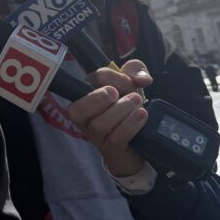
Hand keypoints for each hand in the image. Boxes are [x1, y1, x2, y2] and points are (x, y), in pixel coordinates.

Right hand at [68, 61, 152, 176]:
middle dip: (100, 98)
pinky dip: (130, 125)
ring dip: (121, 111)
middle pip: (78, 109)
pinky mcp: (110, 149)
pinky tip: (141, 116)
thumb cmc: (128, 108)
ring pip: (99, 125)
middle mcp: (85, 116)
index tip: (129, 82)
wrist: (138, 142)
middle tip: (120, 94)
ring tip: (138, 106)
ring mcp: (95, 135)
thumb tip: (142, 79)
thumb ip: (136, 70)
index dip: (112, 77)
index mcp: (86, 95)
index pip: (91, 79)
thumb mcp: (133, 84)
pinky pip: (115, 138)